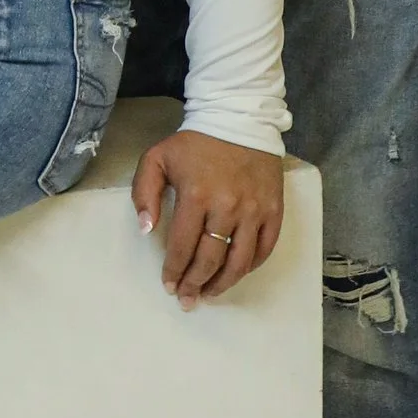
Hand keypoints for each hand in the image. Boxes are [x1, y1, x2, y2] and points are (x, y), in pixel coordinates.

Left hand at [131, 130, 286, 304]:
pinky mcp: (274, 209)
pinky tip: (237, 272)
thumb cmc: (195, 143)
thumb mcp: (157, 158)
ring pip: (239, 261)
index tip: (169, 285)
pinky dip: (251, 266)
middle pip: (210, 259)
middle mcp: (227, 207)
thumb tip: (147, 230)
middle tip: (187, 298)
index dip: (174, 271)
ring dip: (223, 283)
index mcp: (196, 195)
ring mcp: (254, 210)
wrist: (239, 119)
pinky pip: (264, 248)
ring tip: (210, 293)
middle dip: (196, 284)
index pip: (183, 246)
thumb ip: (144, 193)